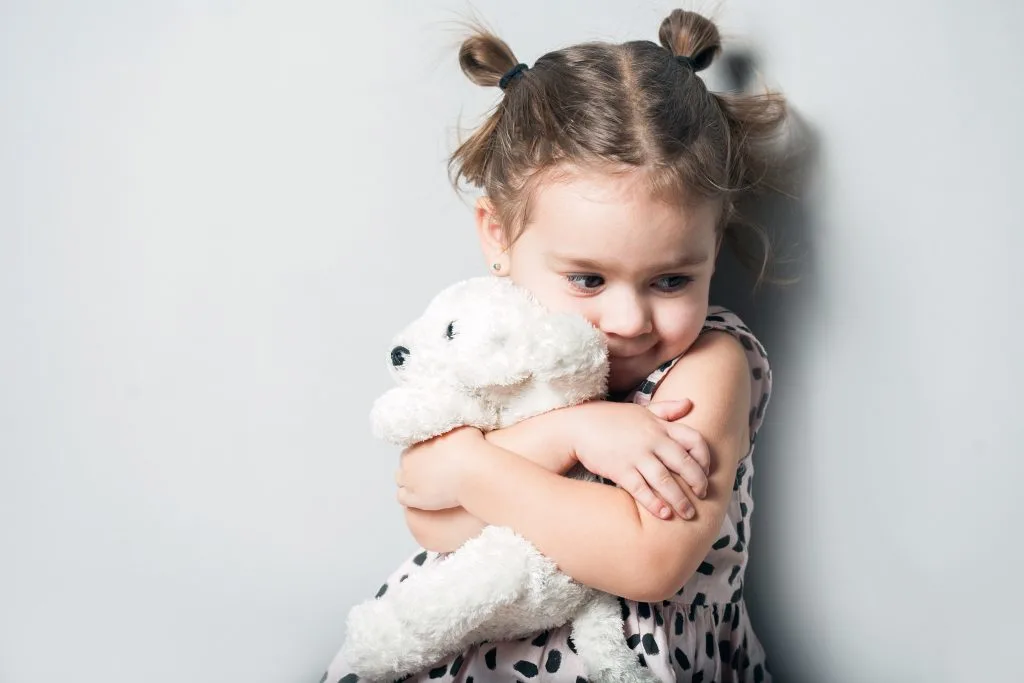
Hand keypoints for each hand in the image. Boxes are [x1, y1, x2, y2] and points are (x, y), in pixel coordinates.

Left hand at [396, 427, 482, 510]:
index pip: (413, 448)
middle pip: (406, 462)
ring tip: (427, 485)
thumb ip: (450, 430)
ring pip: (400, 480)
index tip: (434, 459)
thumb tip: (453, 427)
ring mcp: (409, 479)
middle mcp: (408, 459)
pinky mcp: (413, 497)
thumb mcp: (461, 429)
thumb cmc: (471, 450)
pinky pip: (402, 497)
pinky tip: (421, 497)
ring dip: (411, 481)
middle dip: (417, 466)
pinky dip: (409, 497)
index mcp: (418, 442)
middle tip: (433, 471)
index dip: (424, 454)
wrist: (475, 472)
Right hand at [567, 399, 710, 519]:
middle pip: (685, 464)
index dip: (705, 457)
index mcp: (660, 426)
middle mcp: (652, 441)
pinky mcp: (620, 470)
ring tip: (688, 513)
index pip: (694, 440)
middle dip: (698, 483)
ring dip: (680, 499)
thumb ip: (667, 409)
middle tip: (702, 496)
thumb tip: (689, 403)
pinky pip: (642, 490)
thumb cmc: (611, 418)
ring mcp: (637, 456)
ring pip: (666, 481)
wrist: (578, 426)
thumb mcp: (641, 410)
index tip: (706, 471)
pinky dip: (654, 503)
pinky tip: (663, 514)